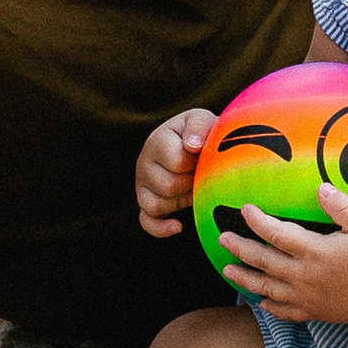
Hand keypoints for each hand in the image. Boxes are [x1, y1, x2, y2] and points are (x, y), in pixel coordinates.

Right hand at [138, 107, 214, 240]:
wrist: (196, 142)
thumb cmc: (201, 132)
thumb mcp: (202, 120)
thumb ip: (198, 126)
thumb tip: (192, 146)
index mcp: (157, 141)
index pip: (177, 162)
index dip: (196, 165)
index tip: (204, 157)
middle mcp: (144, 163)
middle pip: (168, 186)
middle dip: (191, 184)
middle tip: (201, 174)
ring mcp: (142, 184)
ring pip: (158, 205)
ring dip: (181, 201)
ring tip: (193, 187)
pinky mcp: (145, 202)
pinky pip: (147, 221)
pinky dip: (161, 228)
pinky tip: (178, 226)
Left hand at [220, 187, 347, 325]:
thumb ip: (341, 206)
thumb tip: (320, 188)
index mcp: (315, 251)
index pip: (277, 234)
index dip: (258, 221)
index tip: (245, 210)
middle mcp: (304, 275)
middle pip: (264, 261)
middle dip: (240, 249)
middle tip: (222, 239)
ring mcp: (306, 296)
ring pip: (267, 288)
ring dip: (244, 278)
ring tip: (227, 271)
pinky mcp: (313, 312)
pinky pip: (284, 311)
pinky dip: (268, 305)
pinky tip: (259, 301)